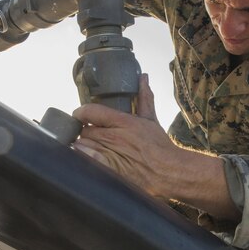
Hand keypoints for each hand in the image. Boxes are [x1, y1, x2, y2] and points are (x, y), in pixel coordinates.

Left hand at [72, 74, 177, 199]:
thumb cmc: (159, 147)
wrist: (168, 171)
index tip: (80, 115)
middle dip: (85, 131)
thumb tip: (143, 78)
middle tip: (90, 135)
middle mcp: (114, 136)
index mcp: (123, 122)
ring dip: (83, 145)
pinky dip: (82, 156)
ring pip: (82, 144)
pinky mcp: (109, 169)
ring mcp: (110, 153)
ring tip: (89, 147)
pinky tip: (84, 156)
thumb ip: (144, 98)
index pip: (90, 111)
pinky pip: (87, 159)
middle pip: (84, 130)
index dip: (81, 113)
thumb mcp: (151, 119)